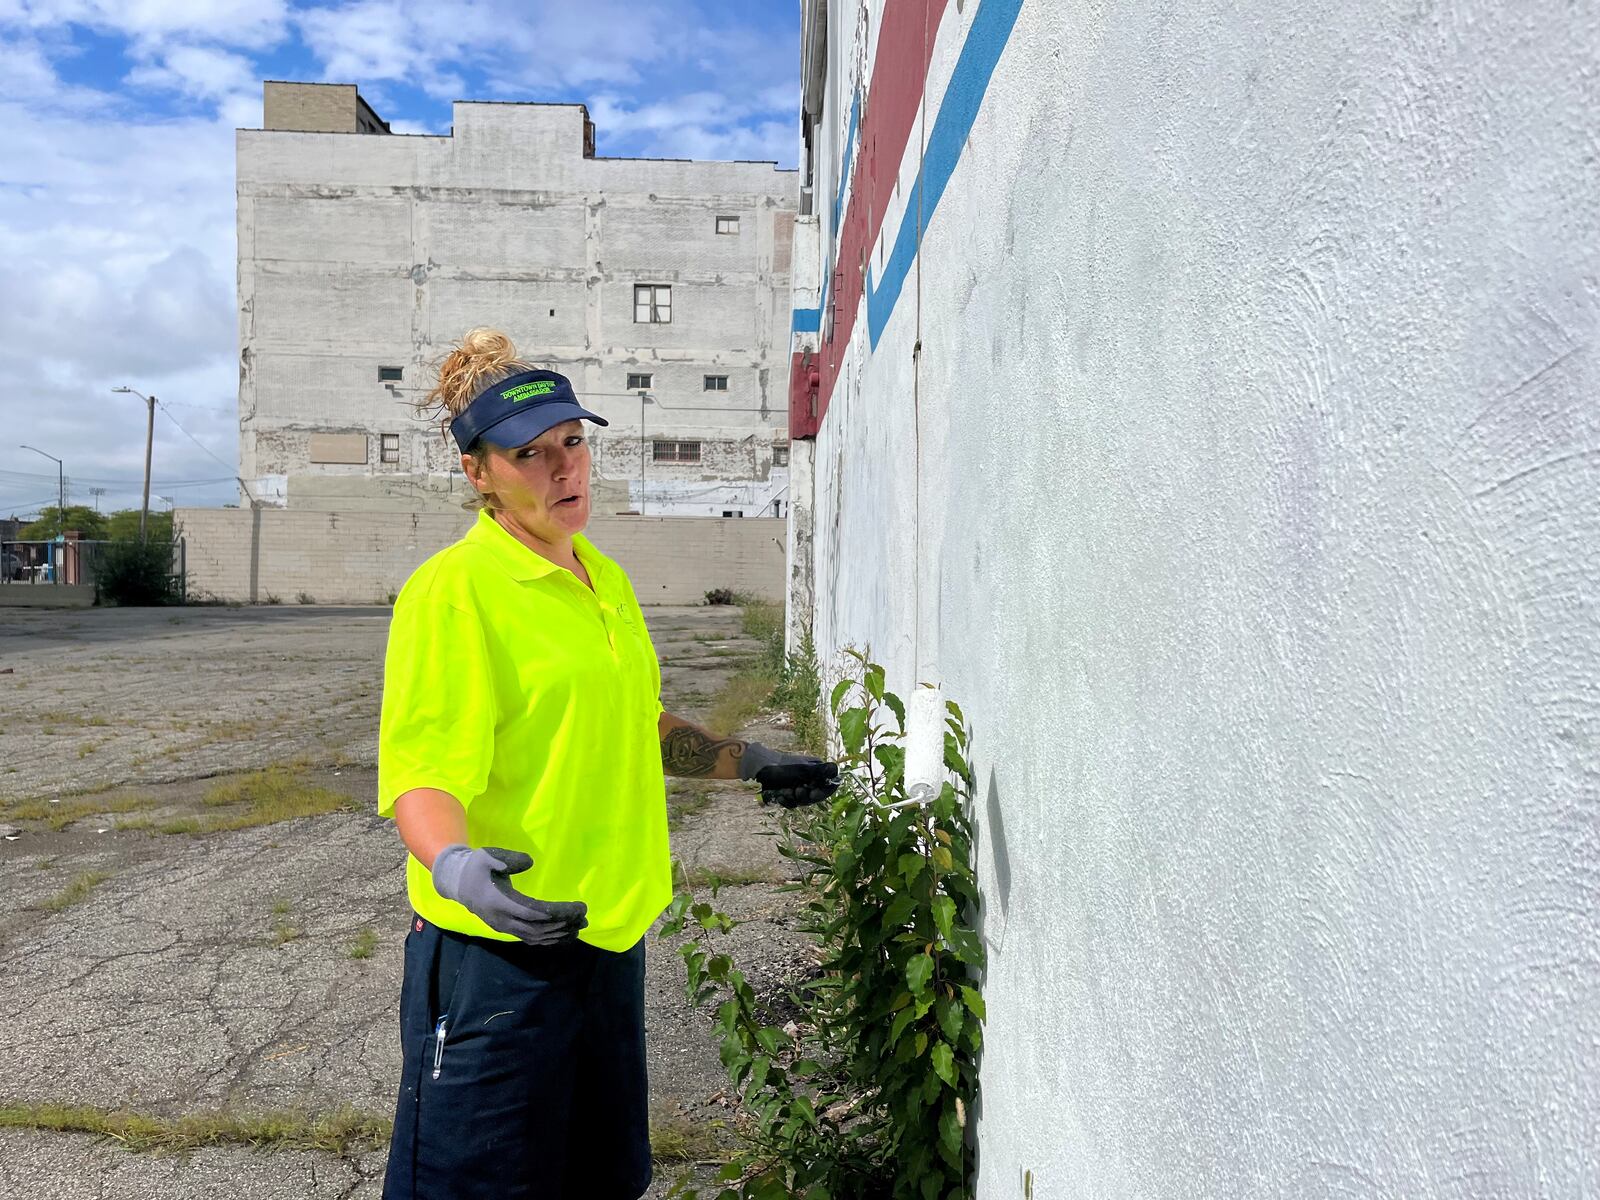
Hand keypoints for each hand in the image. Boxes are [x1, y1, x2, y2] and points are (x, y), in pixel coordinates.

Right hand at [430, 845, 586, 945]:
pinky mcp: (505, 928)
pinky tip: (563, 935)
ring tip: (579, 928)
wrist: (457, 883)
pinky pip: (529, 938)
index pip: (535, 913)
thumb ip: (508, 859)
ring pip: (535, 937)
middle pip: (538, 928)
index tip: (579, 907)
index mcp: (500, 902)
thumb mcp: (488, 856)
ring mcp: (503, 927)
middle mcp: (503, 920)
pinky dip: (548, 939)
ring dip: (558, 934)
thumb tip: (529, 862)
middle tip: (584, 917)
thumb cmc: (475, 867)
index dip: (559, 912)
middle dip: (563, 924)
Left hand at [738, 743, 840, 808]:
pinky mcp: (791, 793)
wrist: (759, 768)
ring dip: (795, 799)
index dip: (824, 792)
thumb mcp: (802, 770)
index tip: (812, 793)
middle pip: (818, 796)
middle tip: (796, 792)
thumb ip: (820, 772)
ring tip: (785, 792)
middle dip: (806, 797)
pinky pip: (794, 803)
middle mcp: (812, 778)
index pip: (831, 785)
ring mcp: (801, 786)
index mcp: (818, 770)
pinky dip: (787, 801)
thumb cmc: (782, 767)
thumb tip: (837, 769)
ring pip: (805, 801)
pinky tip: (780, 797)